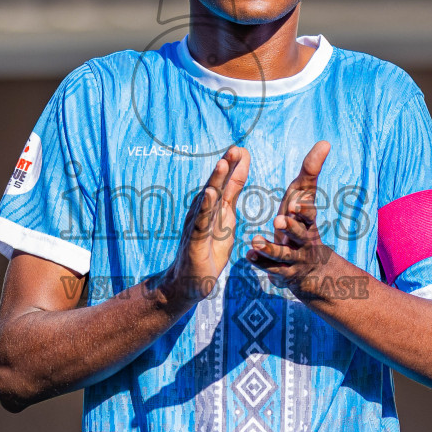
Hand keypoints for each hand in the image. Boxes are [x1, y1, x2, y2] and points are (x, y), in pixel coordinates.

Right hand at [153, 147, 249, 310]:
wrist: (187, 284)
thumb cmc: (206, 254)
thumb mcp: (224, 226)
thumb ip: (228, 203)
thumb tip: (236, 180)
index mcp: (215, 210)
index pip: (228, 185)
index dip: (236, 168)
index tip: (244, 150)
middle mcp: (204, 213)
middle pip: (217, 186)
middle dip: (226, 166)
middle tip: (236, 148)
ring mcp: (197, 226)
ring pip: (207, 200)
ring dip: (215, 181)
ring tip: (223, 163)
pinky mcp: (193, 242)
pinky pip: (200, 222)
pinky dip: (204, 208)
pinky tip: (209, 195)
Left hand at [247, 141, 339, 298]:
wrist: (312, 267)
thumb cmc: (302, 222)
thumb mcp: (305, 197)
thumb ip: (311, 171)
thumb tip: (326, 142)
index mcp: (309, 222)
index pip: (309, 215)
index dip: (303, 210)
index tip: (294, 204)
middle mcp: (304, 241)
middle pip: (300, 235)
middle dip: (291, 228)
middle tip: (278, 220)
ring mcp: (294, 259)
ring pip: (283, 255)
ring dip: (270, 247)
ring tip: (255, 240)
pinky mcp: (282, 273)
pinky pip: (271, 268)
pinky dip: (261, 263)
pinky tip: (248, 256)